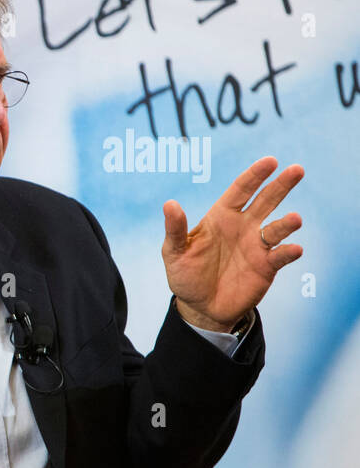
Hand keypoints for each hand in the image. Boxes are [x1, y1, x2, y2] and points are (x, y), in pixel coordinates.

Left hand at [162, 156, 303, 331]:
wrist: (200, 306)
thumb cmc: (185, 274)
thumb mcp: (174, 252)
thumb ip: (175, 229)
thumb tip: (169, 204)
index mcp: (222, 217)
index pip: (241, 190)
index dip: (254, 175)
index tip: (270, 161)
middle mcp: (244, 227)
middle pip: (266, 201)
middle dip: (281, 185)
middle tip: (297, 170)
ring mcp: (257, 246)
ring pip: (278, 228)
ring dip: (287, 223)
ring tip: (295, 219)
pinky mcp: (267, 267)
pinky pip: (281, 256)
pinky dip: (288, 252)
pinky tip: (293, 249)